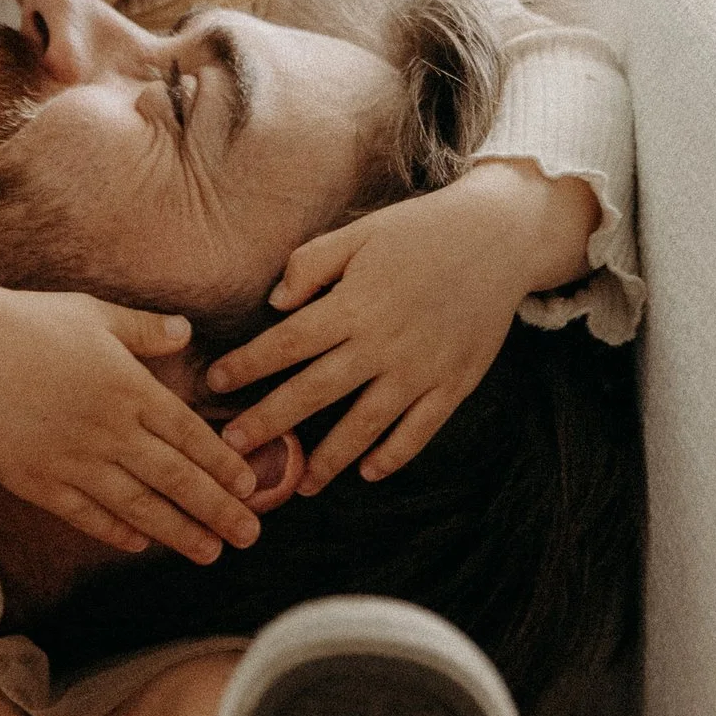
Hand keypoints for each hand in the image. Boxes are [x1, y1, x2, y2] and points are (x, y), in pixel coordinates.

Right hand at [0, 288, 273, 566]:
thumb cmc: (31, 325)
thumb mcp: (96, 314)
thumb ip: (144, 329)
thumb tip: (186, 330)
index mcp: (130, 388)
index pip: (190, 435)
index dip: (223, 465)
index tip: (250, 486)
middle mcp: (111, 430)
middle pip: (176, 478)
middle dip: (217, 509)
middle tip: (248, 535)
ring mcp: (76, 461)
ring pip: (139, 506)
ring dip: (179, 532)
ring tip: (209, 552)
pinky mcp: (41, 483)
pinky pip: (87, 515)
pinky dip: (116, 532)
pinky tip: (140, 544)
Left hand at [204, 163, 598, 489]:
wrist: (500, 237)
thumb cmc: (420, 230)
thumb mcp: (359, 232)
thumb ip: (311, 264)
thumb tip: (274, 305)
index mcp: (354, 304)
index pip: (287, 344)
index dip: (248, 366)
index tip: (215, 385)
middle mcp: (384, 343)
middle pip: (315, 392)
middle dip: (270, 423)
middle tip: (233, 451)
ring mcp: (421, 369)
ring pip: (365, 425)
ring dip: (329, 458)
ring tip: (300, 484)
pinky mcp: (453, 384)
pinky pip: (419, 431)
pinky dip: (393, 456)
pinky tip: (368, 472)